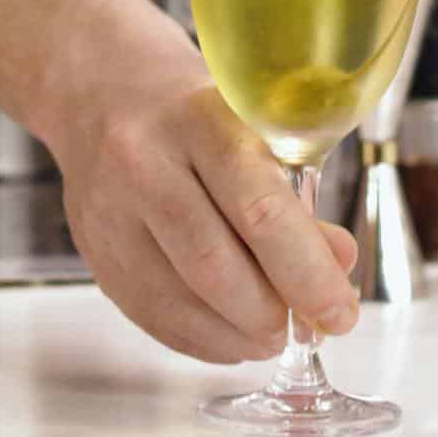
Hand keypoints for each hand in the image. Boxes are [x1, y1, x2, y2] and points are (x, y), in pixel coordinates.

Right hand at [48, 38, 359, 364]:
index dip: (306, 271)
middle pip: (215, 264)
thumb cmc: (194, 115)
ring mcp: (111, 215)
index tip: (340, 312)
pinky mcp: (97, 256)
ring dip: (242, 334)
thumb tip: (339, 263)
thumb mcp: (251, 128)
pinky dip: (207, 339)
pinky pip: (156, 318)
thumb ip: (294, 197)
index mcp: (199, 120)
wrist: (101, 97)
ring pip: (182, 302)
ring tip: (274, 331)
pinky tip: (234, 333)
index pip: (258, 207)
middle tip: (312, 327)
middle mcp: (144, 164)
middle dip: (274, 312)